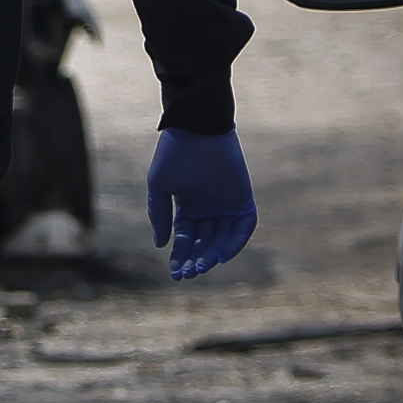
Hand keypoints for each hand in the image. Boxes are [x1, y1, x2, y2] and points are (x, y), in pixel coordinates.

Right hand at [147, 127, 256, 280]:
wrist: (196, 128)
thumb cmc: (174, 154)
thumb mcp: (160, 187)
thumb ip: (160, 216)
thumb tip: (161, 245)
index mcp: (188, 207)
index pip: (186, 239)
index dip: (180, 256)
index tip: (175, 273)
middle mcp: (208, 209)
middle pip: (204, 243)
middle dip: (196, 260)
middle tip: (189, 274)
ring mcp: (226, 204)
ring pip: (222, 239)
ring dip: (213, 255)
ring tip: (201, 267)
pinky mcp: (243, 199)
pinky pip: (243, 227)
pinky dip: (235, 242)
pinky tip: (222, 255)